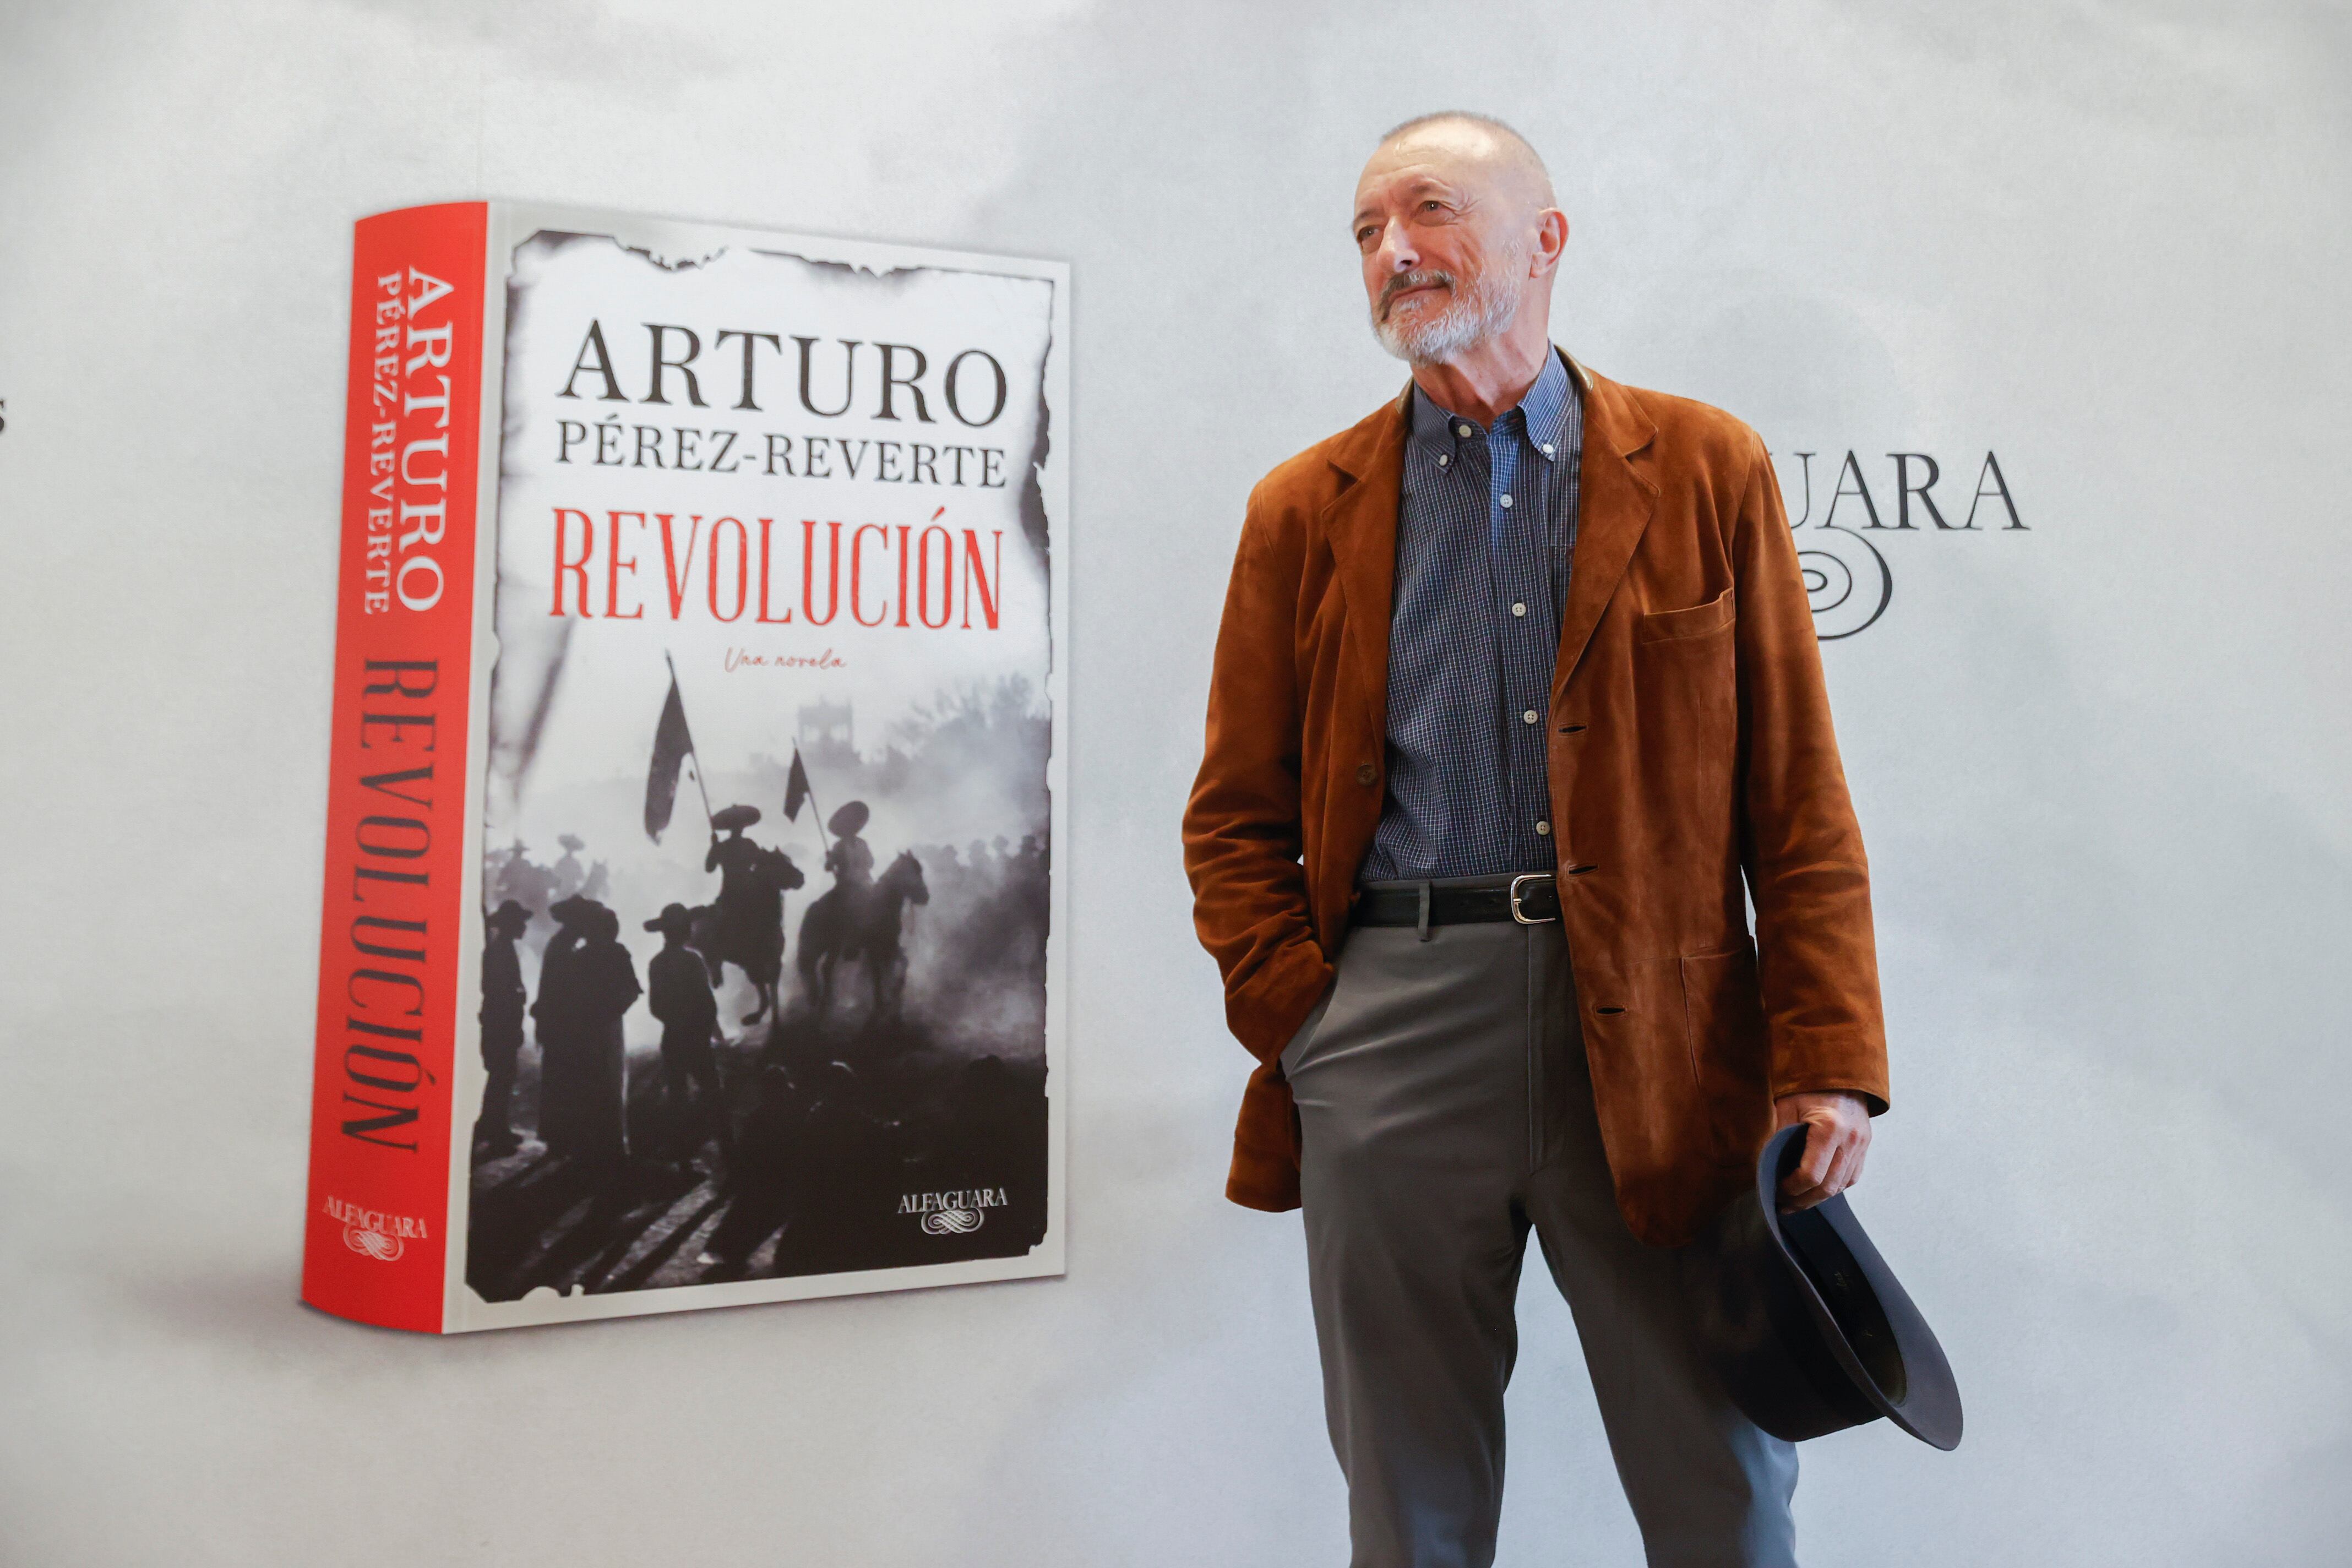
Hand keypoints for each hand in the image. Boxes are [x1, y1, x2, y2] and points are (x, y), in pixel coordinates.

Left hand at [1772, 1091, 1870, 1211]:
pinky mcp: (1866, 1144)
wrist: (1838, 1068)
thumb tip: (1764, 1166)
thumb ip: (1777, 1137)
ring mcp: (1862, 1143)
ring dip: (1819, 1197)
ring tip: (1797, 1201)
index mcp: (1830, 1127)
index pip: (1811, 1175)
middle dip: (1804, 1200)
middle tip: (1784, 1205)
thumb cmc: (1807, 1084)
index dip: (1792, 1188)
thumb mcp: (1786, 1105)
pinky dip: (1834, 1186)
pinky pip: (1852, 1176)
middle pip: (1829, 1187)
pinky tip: (1817, 1188)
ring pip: (1842, 1185)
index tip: (1777, 1189)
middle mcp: (1851, 1138)